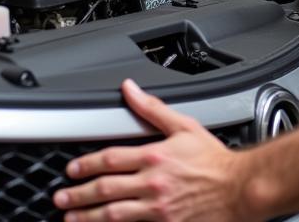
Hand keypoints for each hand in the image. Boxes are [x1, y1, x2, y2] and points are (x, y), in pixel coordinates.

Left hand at [53, 79, 249, 221]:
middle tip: (61, 198)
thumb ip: (152, 108)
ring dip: (89, 217)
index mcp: (155, 156)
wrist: (238, 189)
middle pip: (106, 189)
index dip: (87, 164)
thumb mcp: (184, 125)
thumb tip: (130, 90)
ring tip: (71, 219)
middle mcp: (152, 184)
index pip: (111, 159)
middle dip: (79, 194)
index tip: (72, 169)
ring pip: (114, 214)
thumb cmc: (213, 159)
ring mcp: (157, 209)